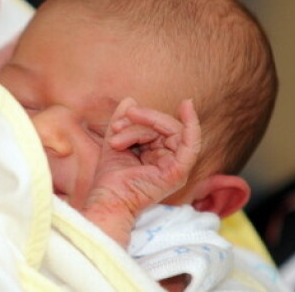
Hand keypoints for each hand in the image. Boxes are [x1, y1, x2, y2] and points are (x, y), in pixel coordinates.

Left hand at [82, 97, 200, 245]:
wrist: (106, 198)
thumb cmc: (110, 177)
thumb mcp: (115, 141)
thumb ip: (123, 122)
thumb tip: (130, 100)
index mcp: (159, 154)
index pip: (160, 126)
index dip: (144, 116)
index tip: (128, 112)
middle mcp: (170, 160)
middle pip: (166, 126)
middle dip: (141, 120)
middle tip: (117, 125)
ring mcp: (176, 166)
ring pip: (169, 130)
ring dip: (140, 128)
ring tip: (117, 140)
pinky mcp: (178, 171)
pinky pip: (192, 143)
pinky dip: (192, 124)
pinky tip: (187, 106)